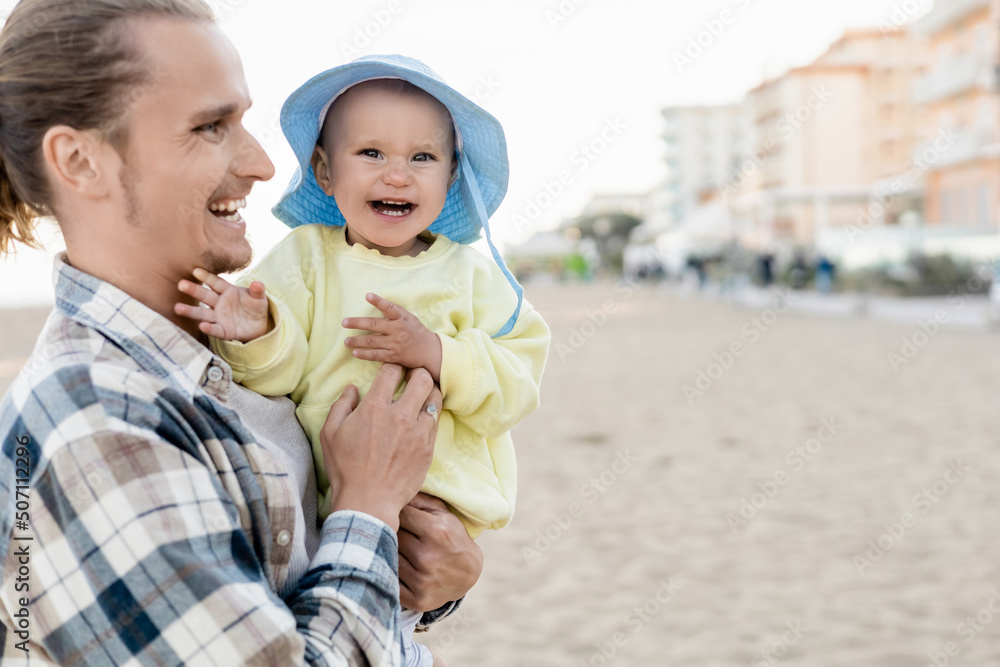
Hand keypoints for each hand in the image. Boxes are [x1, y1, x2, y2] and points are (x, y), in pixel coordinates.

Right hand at [175, 268, 269, 341]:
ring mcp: (220, 317)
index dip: (207, 277)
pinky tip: (202, 326)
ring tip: (177, 308)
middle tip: (181, 284)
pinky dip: (209, 328)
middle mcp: (220, 303)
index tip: (196, 270)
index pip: (216, 283)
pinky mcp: (224, 331)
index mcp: (228, 291)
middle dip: (194, 290)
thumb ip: (258, 291)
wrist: (259, 325)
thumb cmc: (255, 306)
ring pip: (203, 313)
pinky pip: (215, 329)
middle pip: (205, 296)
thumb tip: (258, 284)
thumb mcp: (259, 298)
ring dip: (191, 311)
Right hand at [320, 365, 440, 531]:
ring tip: (422, 396)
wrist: (368, 502)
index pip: (392, 371)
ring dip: (429, 393)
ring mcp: (418, 432)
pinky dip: (430, 416)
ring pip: (435, 398)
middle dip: (418, 373)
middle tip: (413, 378)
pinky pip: (436, 422)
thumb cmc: (346, 468)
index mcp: (375, 408)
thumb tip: (353, 388)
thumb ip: (342, 405)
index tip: (392, 372)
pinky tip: (422, 420)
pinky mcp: (428, 448)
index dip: (393, 367)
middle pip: (422, 378)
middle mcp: (400, 416)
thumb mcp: (330, 433)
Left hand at [343, 293, 442, 381]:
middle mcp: (397, 330)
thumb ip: (395, 311)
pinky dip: (364, 354)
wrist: (428, 350)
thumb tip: (379, 302)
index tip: (368, 295)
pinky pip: (376, 355)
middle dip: (357, 323)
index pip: (389, 308)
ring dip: (356, 341)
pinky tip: (355, 353)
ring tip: (346, 341)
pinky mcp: (393, 356)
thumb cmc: (416, 331)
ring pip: (371, 341)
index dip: (378, 301)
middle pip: (374, 325)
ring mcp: (395, 344)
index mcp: (401, 318)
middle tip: (344, 322)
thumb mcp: (409, 317)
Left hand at [398, 494, 482, 611]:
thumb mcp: (442, 514)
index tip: (392, 510)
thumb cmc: (451, 537)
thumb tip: (391, 489)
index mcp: (435, 532)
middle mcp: (428, 557)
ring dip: (387, 551)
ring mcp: (421, 580)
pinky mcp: (416, 599)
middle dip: (389, 530)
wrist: (468, 574)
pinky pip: (389, 581)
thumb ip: (418, 501)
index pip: (400, 515)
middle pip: (391, 536)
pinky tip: (393, 565)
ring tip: (393, 546)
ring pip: (388, 557)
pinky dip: (388, 572)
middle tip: (387, 527)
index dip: (395, 512)